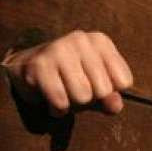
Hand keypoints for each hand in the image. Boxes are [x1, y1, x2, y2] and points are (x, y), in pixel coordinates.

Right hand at [2, 31, 132, 116]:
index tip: (96, 84)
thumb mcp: (96, 85)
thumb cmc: (71, 77)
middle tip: (75, 89)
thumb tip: (115, 106)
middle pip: (104, 91)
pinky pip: (61, 102)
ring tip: (63, 92)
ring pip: (82, 97)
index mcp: (100, 41)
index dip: (111, 92)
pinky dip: (58, 109)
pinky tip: (51, 99)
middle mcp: (81, 40)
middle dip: (91, 99)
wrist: (27, 66)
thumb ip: (110, 97)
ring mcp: (59, 50)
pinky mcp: (40, 66)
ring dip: (73, 105)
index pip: (124, 81)